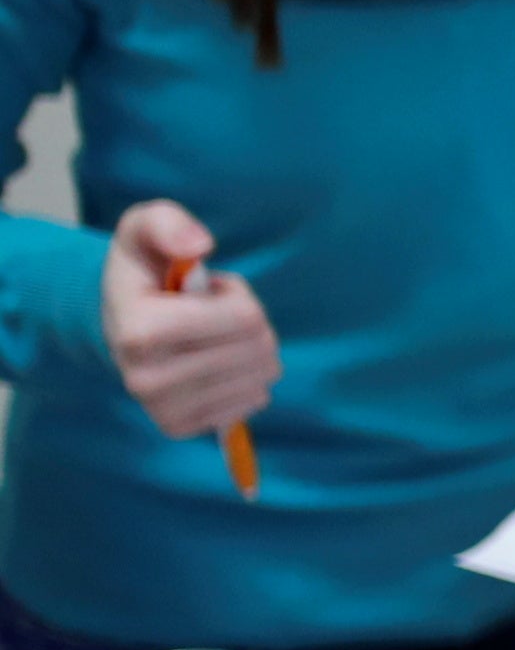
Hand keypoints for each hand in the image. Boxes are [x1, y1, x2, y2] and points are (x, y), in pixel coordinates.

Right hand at [102, 201, 275, 438]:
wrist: (118, 318)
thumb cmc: (144, 270)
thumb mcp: (146, 228)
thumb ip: (169, 223)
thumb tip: (200, 245)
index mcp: (140, 331)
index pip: (246, 318)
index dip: (238, 295)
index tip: (207, 290)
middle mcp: (146, 379)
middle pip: (259, 348)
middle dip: (250, 322)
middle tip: (213, 314)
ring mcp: (162, 408)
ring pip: (262, 377)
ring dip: (248, 349)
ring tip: (210, 335)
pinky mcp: (179, 426)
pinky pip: (252, 402)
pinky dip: (245, 378)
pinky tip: (212, 362)